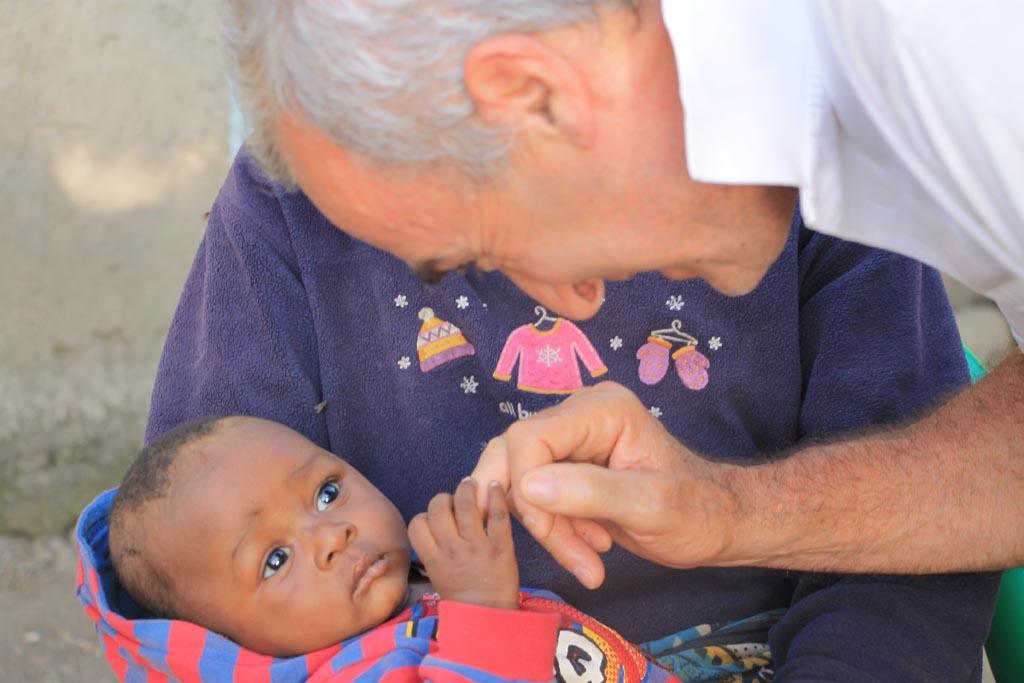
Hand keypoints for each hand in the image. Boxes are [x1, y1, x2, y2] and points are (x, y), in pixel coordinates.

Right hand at [409, 478, 519, 609]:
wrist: (488, 617)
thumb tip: (437, 519)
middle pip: (439, 508)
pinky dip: (495, 495)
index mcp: (434, 558)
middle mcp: (452, 549)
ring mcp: (477, 546)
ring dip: (466, 489)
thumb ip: (435, 548)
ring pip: (465, 504)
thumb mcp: (438, 574)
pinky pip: (497, 514)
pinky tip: (494, 485)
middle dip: (443, 498)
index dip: (425, 515)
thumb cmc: (463, 596)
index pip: (418, 523)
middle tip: (453, 499)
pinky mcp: (501, 545)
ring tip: (470, 484)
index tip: (436, 517)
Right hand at [472, 382, 742, 588]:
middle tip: (573, 554)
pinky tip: (588, 544)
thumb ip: (591, 493)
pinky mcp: (566, 463)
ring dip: (544, 525)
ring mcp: (571, 436)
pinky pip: (531, 492)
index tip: (557, 536)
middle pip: (514, 455)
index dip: (528, 492)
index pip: (529, 439)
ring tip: (588, 555)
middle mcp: (580, 412)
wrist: (717, 523)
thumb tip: (528, 486)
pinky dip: (550, 526)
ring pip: (517, 477)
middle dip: (534, 513)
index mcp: (603, 409)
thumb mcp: (651, 507)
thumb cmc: (697, 512)